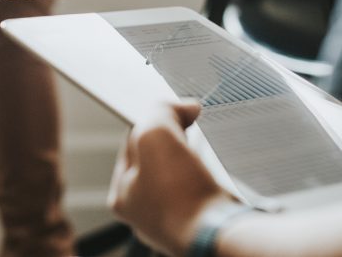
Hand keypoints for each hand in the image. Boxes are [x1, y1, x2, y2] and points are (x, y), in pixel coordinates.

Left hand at [108, 101, 233, 255]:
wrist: (219, 234)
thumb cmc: (180, 193)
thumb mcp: (155, 133)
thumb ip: (159, 111)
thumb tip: (183, 106)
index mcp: (122, 196)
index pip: (131, 144)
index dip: (152, 121)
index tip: (173, 113)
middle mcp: (145, 213)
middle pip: (157, 160)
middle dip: (174, 142)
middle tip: (189, 132)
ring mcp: (174, 221)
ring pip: (181, 177)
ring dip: (193, 160)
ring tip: (202, 155)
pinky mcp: (202, 225)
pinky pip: (202, 192)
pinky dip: (210, 180)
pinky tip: (216, 176)